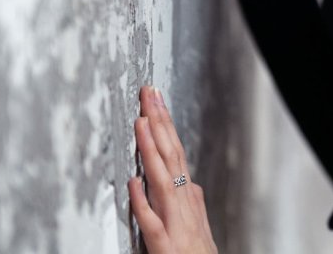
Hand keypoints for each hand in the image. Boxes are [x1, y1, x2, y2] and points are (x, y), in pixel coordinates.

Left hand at [129, 86, 217, 253]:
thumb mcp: (199, 222)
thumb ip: (192, 202)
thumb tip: (190, 182)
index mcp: (187, 196)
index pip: (175, 150)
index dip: (166, 124)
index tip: (156, 100)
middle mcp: (182, 203)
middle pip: (170, 155)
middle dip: (159, 123)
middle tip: (149, 94)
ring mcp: (174, 222)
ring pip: (162, 179)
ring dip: (151, 150)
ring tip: (141, 124)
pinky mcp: (164, 244)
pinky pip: (151, 220)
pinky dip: (143, 201)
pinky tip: (133, 182)